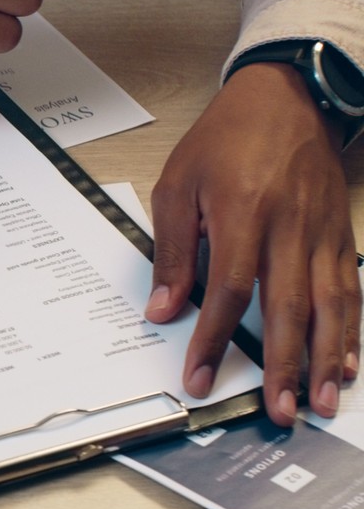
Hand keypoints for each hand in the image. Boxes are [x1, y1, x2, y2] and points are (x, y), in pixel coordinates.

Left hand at [146, 63, 359, 424]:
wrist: (285, 98)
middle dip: (282, 366)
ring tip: (321, 403)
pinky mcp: (341, 235)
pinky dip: (351, 331)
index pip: (230, 290)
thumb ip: (172, 251)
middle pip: (288, 308)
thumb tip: (163, 310)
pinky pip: (350, 290)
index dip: (214, 340)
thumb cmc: (225, 139)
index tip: (199, 378)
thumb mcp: (178, 185)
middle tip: (277, 411)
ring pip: (330, 305)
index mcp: (242, 213)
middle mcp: (290, 227)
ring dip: (326, 360)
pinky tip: (346, 364)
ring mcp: (323, 233)